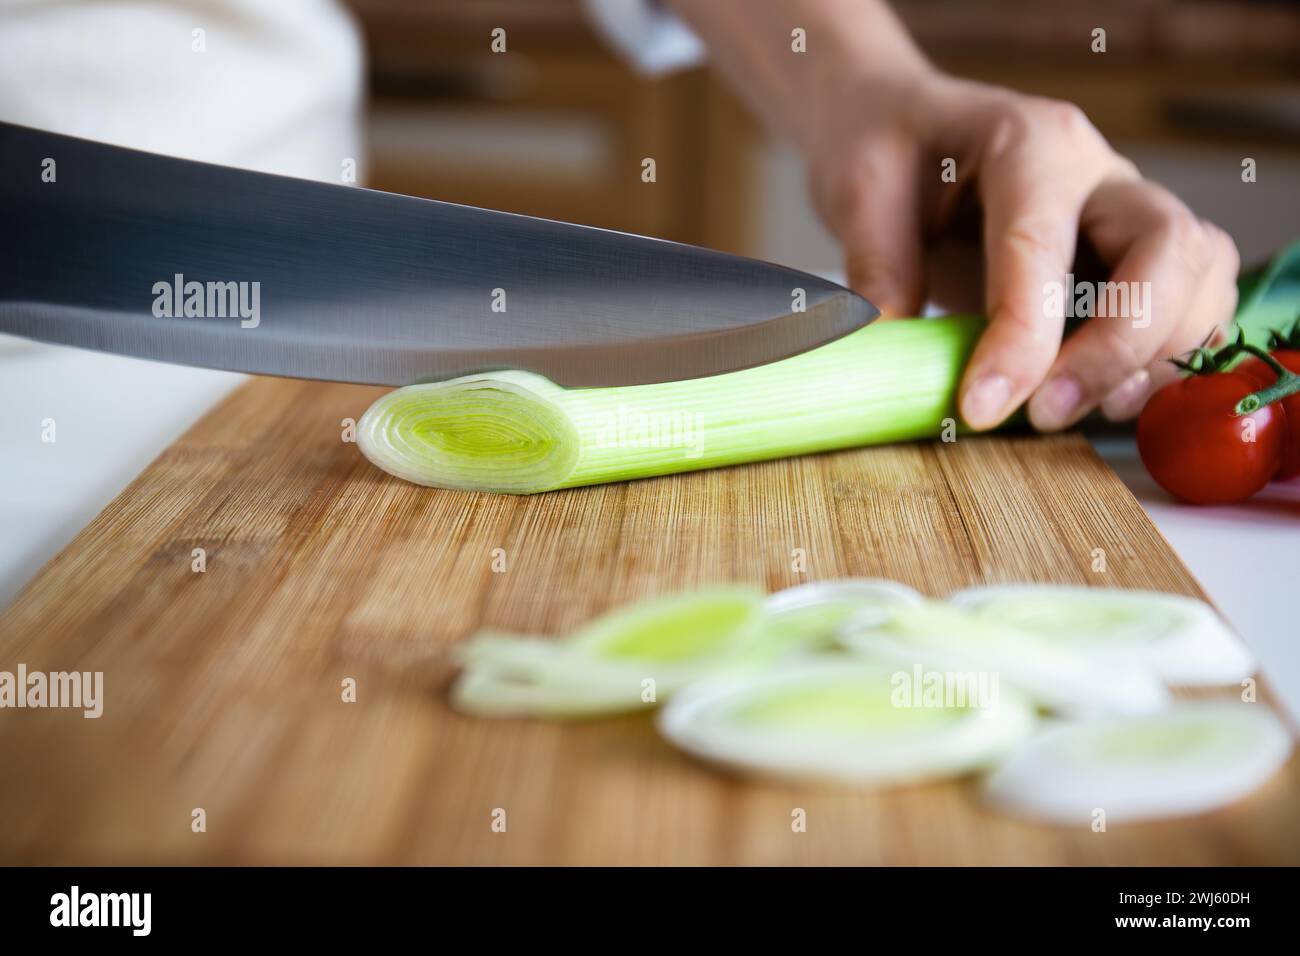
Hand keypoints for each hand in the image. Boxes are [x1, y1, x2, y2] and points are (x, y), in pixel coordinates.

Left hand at [803, 70, 1240, 430]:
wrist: (907, 128)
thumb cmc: (888, 149)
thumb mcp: (857, 189)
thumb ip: (876, 266)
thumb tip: (889, 353)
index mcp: (1030, 142)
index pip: (1042, 246)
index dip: (1020, 339)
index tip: (980, 408)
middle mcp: (1100, 173)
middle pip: (1171, 250)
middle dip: (1120, 346)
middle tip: (1044, 412)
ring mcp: (1128, 215)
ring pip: (1201, 280)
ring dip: (1153, 359)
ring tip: (1066, 409)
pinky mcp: (1136, 259)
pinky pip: (1190, 310)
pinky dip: (1161, 364)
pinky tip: (1098, 400)